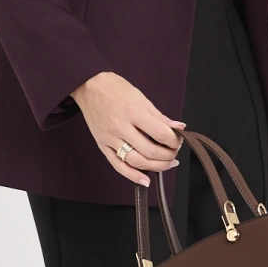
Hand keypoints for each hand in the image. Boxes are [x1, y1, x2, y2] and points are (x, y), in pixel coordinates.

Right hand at [70, 71, 185, 185]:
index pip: (160, 133)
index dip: (174, 140)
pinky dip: (133, 176)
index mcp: (133, 112)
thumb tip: (179, 128)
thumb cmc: (116, 89)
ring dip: (156, 166)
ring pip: (136, 161)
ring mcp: (110, 138)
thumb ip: (160, 117)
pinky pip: (118, 165)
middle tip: (174, 152)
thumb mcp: (142, 98)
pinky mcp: (103, 146)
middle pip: (150, 151)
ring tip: (167, 163)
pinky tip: (146, 180)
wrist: (89, 86)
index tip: (179, 140)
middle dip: (168, 155)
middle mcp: (121, 127)